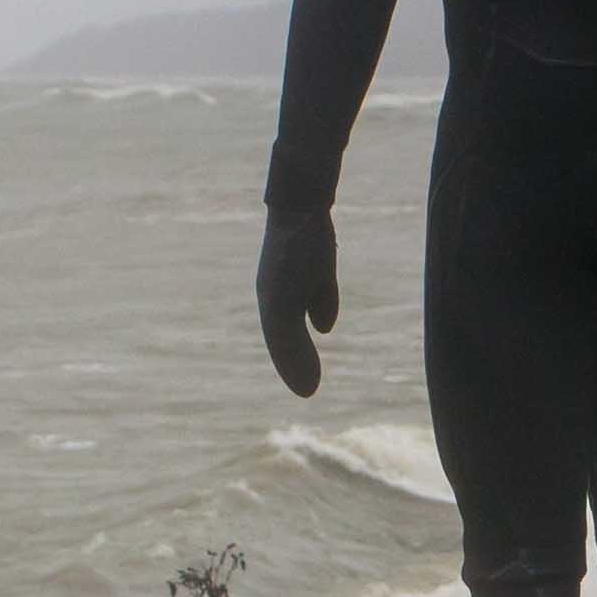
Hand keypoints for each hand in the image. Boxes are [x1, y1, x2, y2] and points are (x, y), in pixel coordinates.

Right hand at [256, 204, 339, 397]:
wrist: (302, 204)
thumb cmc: (293, 255)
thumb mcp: (286, 306)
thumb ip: (293, 345)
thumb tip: (306, 390)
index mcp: (271, 305)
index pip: (280, 344)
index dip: (291, 368)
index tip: (306, 392)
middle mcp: (282, 292)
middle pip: (287, 333)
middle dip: (296, 358)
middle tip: (309, 387)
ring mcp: (299, 276)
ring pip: (300, 313)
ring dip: (305, 338)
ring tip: (312, 359)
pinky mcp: (318, 261)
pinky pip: (318, 292)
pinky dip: (321, 308)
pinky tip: (325, 324)